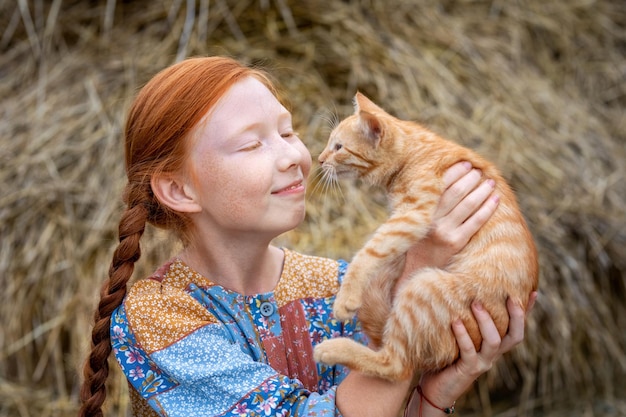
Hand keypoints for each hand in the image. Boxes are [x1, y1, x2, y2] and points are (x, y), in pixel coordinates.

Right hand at [403, 161, 497, 273]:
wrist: (415, 269)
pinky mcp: (456, 242)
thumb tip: (445, 179)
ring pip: (468, 204)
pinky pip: (476, 221)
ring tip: (490, 182)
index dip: (455, 172)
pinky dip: (487, 208)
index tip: (465, 164)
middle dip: (471, 178)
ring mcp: (444, 231)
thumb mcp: (415, 219)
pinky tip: (495, 199)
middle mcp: (431, 218)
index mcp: (420, 209)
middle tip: (479, 171)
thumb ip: (425, 202)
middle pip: (456, 192)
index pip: (441, 184)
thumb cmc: (416, 239)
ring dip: (482, 190)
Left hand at [409, 292, 537, 416]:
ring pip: (494, 341)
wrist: (437, 389)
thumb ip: (466, 320)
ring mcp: (483, 362)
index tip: (533, 293)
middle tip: (508, 295)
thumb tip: (461, 291)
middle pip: (515, 336)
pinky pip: (469, 350)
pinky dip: (463, 334)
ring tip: (475, 303)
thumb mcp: (460, 337)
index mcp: (495, 346)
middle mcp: (493, 354)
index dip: (527, 312)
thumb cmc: (447, 358)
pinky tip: (455, 321)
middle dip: (517, 316)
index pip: (517, 328)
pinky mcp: (468, 368)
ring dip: (485, 320)